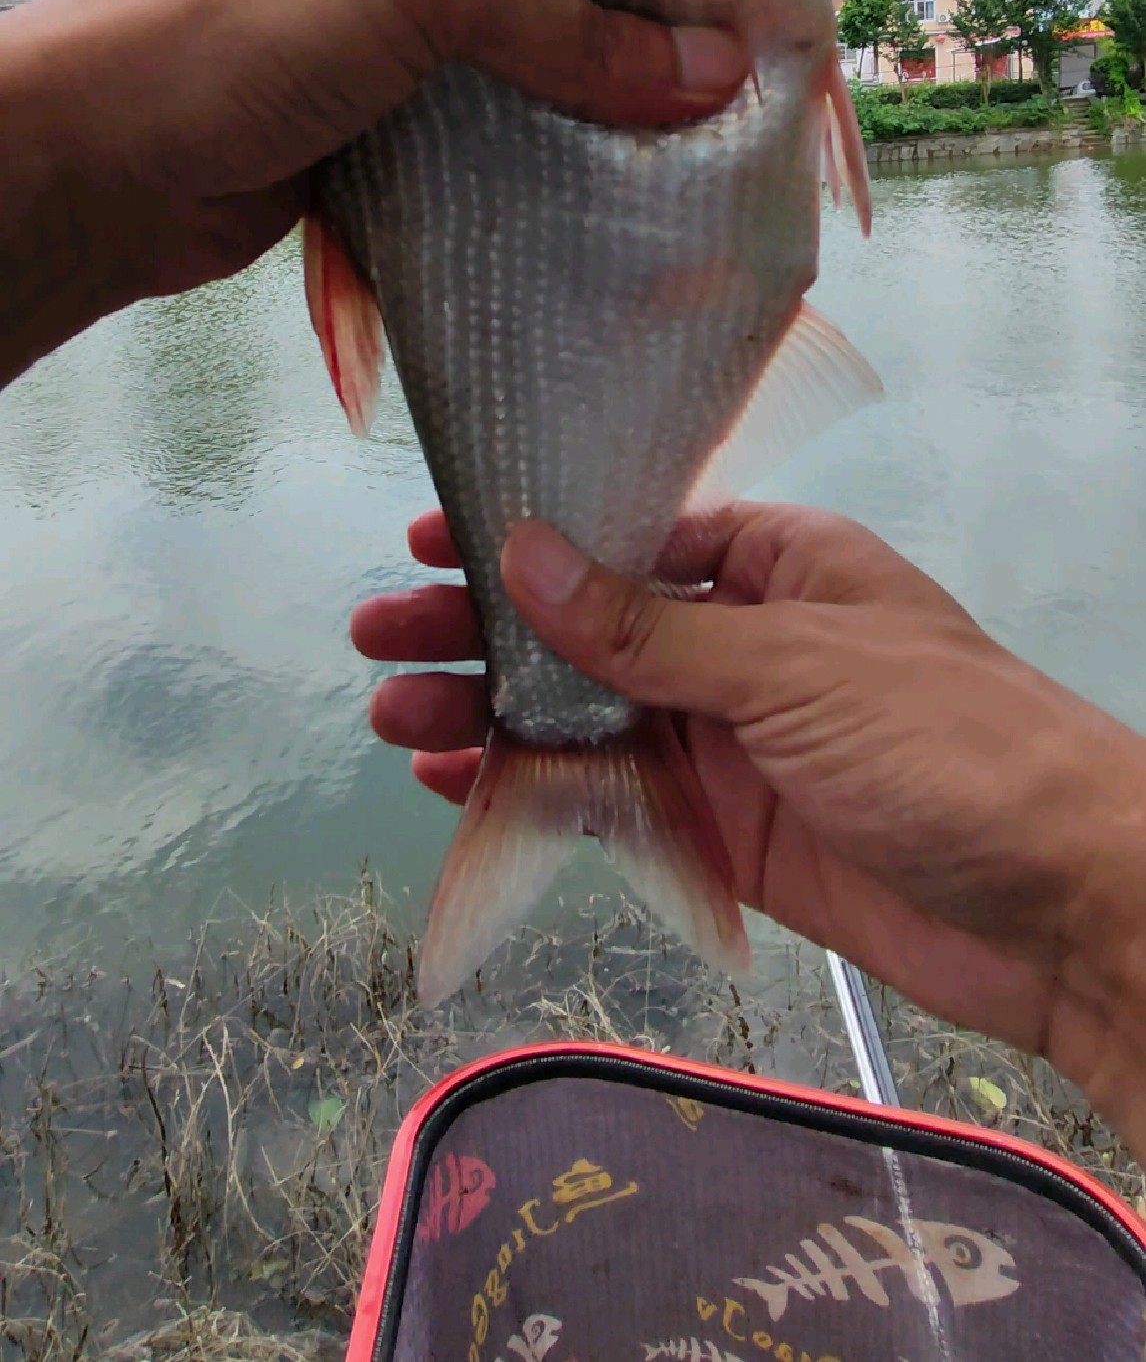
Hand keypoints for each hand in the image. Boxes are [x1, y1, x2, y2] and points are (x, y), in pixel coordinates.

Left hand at [0, 0, 743, 382]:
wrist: (90, 171)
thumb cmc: (233, 24)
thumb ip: (565, 22)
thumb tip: (712, 74)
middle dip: (595, 14)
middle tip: (709, 53)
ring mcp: (334, 25)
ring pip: (481, 52)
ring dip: (557, 92)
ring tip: (677, 121)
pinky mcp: (335, 117)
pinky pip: (449, 123)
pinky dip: (509, 150)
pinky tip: (594, 172)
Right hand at [355, 503, 1145, 1155]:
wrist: (1060, 906)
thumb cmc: (951, 744)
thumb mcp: (792, 664)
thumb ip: (650, 628)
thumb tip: (527, 555)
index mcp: (781, 567)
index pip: (632, 536)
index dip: (532, 538)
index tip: (434, 539)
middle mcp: (748, 646)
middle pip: (591, 628)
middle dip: (486, 630)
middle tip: (380, 636)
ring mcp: (735, 743)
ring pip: (591, 718)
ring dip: (494, 716)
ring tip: (394, 719)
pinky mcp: (731, 834)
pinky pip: (619, 802)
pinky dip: (543, 792)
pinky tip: (464, 787)